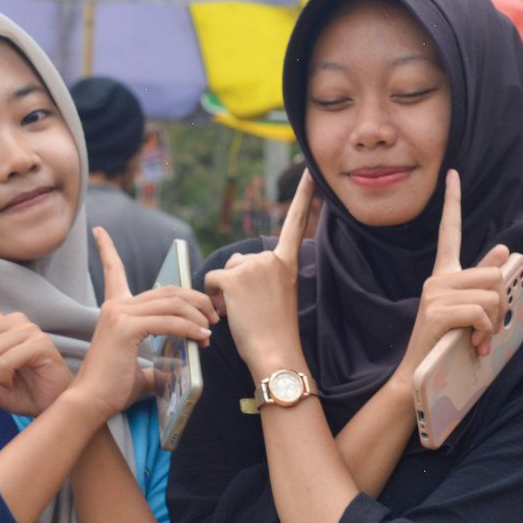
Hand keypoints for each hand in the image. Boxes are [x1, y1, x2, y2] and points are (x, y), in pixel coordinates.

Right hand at [73, 226, 216, 423]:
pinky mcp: (126, 327)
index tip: (99, 231)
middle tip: (214, 317)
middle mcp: (115, 305)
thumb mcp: (139, 367)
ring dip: (199, 314)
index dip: (106, 248)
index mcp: (115, 309)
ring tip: (211, 330)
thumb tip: (179, 368)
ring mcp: (120, 314)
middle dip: (196, 299)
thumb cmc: (112, 389)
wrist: (91, 403)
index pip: (113, 271)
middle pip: (168, 290)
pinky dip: (191, 328)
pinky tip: (202, 337)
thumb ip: (158, 359)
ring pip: (173, 303)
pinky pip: (170, 321)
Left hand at [204, 170, 315, 371]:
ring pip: (225, 271)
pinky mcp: (236, 278)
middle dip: (236, 283)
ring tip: (241, 313)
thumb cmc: (275, 333)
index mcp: (288, 262)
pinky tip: (227, 312)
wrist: (275, 354)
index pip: (297, 221)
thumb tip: (230, 272)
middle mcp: (273, 259)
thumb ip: (262, 275)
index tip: (310, 168)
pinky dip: (213, 297)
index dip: (304, 194)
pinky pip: (212, 280)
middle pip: (240, 260)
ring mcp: (254, 266)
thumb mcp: (276, 296)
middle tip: (251, 310)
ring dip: (224, 292)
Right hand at [395, 170, 507, 387]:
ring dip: (493, 322)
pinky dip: (484, 331)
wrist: (418, 378)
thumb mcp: (470, 312)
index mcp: (443, 276)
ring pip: (490, 294)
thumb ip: (484, 281)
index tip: (453, 173)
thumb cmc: (446, 346)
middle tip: (488, 330)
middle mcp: (436, 279)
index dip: (453, 201)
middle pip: (491, 273)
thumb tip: (505, 248)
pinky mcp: (436, 311)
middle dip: (501, 304)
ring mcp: (434, 294)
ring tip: (478, 339)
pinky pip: (480, 312)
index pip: (449, 230)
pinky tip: (471, 342)